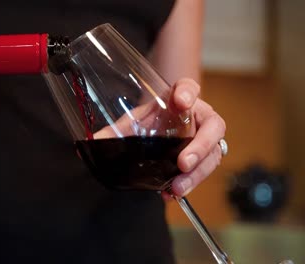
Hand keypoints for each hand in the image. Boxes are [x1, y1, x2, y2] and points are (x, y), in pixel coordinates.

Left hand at [94, 78, 225, 197]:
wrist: (159, 130)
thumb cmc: (150, 120)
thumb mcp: (132, 122)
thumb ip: (114, 131)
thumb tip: (90, 142)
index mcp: (181, 98)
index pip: (190, 87)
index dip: (188, 93)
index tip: (180, 101)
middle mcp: (199, 117)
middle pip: (213, 126)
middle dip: (200, 146)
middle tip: (182, 162)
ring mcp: (206, 139)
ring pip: (213, 154)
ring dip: (197, 173)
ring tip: (177, 187)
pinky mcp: (204, 158)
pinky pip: (204, 172)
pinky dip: (190, 184)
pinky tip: (172, 194)